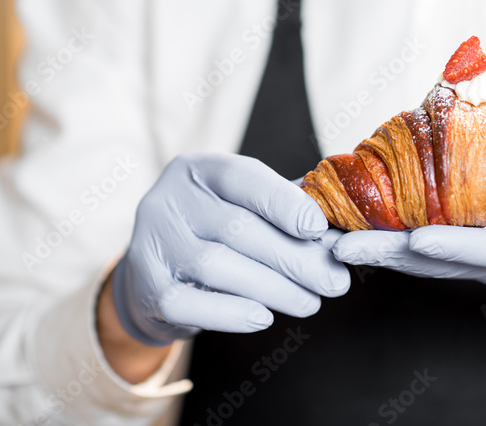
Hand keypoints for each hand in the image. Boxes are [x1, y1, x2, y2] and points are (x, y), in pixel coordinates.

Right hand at [111, 153, 348, 346]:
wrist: (156, 269)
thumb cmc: (217, 230)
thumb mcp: (243, 204)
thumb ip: (286, 207)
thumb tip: (339, 227)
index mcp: (197, 169)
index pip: (242, 176)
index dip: (283, 202)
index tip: (319, 229)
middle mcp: (167, 199)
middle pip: (236, 228)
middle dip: (293, 257)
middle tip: (334, 281)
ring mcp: (150, 243)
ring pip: (216, 265)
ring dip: (272, 288)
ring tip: (310, 302)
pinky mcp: (146, 287)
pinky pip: (189, 304)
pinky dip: (230, 313)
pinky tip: (264, 317)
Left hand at [332, 187, 485, 321]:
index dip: (456, 244)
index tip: (416, 237)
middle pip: (438, 257)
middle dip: (389, 250)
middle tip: (337, 243)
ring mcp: (485, 257)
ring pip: (424, 251)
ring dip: (377, 243)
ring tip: (327, 231)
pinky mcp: (477, 247)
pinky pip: (428, 239)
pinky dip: (391, 232)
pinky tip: (358, 219)